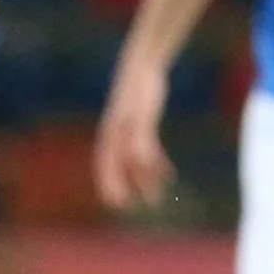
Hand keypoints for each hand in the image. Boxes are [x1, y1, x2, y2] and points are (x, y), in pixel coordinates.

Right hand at [94, 63, 175, 210]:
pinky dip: (156, 164)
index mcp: (111, 135)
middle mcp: (116, 135)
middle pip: (118, 168)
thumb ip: (141, 141)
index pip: (105, 166)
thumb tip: (141, 164)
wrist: (143, 66)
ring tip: (156, 198)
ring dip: (144, 179)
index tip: (115, 203)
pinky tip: (167, 174)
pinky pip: (148, 151)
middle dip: (124, 187)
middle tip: (129, 207)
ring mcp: (129, 131)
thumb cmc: (139, 91)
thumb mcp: (141, 117)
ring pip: (135, 162)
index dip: (109, 185)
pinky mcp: (142, 126)